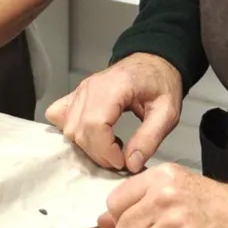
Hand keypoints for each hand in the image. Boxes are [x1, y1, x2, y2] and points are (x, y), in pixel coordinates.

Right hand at [45, 53, 181, 171]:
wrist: (153, 63)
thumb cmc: (160, 84)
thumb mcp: (168, 112)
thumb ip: (150, 138)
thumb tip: (131, 164)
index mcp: (116, 86)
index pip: (95, 124)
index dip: (105, 150)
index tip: (122, 161)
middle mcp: (92, 87)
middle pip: (79, 130)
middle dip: (98, 154)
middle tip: (120, 159)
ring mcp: (80, 90)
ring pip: (68, 128)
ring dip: (87, 146)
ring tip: (110, 147)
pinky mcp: (76, 95)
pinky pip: (59, 116)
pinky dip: (72, 133)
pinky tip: (92, 137)